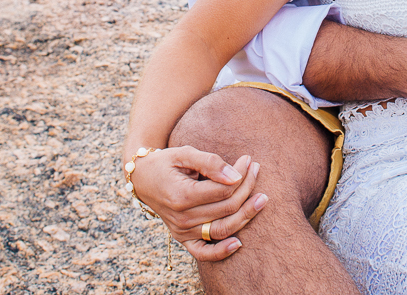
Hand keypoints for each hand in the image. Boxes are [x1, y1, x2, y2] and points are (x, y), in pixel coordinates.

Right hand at [128, 146, 267, 261]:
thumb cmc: (166, 162)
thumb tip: (235, 176)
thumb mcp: (185, 153)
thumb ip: (210, 162)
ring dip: (247, 215)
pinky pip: (203, 253)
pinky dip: (221, 252)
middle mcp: (182, 218)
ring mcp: (182, 231)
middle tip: (256, 168)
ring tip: (262, 198)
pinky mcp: (183, 238)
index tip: (248, 160)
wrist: (143, 178)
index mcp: (181, 195)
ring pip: (223, 229)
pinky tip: (239, 243)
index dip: (241, 175)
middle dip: (247, 187)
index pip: (222, 191)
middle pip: (227, 208)